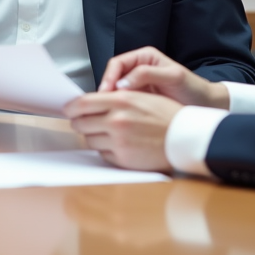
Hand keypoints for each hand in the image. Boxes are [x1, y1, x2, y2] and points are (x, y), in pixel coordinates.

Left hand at [64, 90, 183, 170]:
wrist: (185, 137)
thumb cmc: (167, 115)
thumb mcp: (141, 96)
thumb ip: (116, 97)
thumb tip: (92, 101)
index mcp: (121, 100)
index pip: (82, 103)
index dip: (71, 107)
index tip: (69, 109)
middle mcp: (116, 120)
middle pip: (81, 123)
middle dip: (80, 122)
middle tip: (84, 122)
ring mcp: (118, 141)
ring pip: (89, 140)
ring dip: (94, 136)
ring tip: (107, 133)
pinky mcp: (122, 159)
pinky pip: (102, 154)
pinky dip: (106, 150)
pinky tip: (118, 145)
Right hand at [98, 46, 227, 108]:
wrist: (205, 105)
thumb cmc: (193, 88)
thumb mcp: (173, 77)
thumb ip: (148, 75)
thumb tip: (122, 83)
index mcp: (144, 58)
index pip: (117, 63)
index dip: (109, 77)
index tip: (105, 92)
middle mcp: (138, 69)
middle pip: (113, 76)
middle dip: (106, 90)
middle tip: (102, 104)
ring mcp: (138, 85)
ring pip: (116, 91)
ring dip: (111, 100)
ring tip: (108, 112)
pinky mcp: (140, 100)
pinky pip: (123, 102)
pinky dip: (118, 108)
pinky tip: (119, 117)